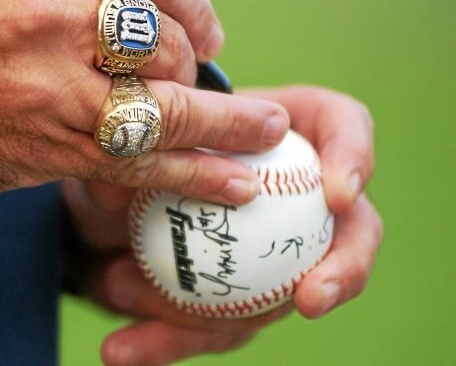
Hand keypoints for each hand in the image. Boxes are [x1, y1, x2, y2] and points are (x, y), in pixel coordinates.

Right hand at [0, 0, 288, 197]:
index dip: (194, 1)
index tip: (204, 28)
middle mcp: (47, 16)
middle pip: (164, 40)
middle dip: (200, 63)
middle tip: (216, 81)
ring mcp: (48, 86)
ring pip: (165, 105)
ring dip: (228, 123)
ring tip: (268, 134)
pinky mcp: (44, 148)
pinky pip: (138, 163)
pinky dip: (194, 174)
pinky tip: (233, 181)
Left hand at [62, 85, 382, 364]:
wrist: (115, 189)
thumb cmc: (139, 141)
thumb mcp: (129, 134)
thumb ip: (131, 146)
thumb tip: (125, 179)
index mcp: (285, 130)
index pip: (342, 125)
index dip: (354, 158)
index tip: (337, 197)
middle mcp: (296, 194)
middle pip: (352, 231)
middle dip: (344, 271)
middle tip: (311, 298)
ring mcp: (274, 254)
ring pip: (273, 298)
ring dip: (208, 315)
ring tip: (127, 296)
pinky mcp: (237, 297)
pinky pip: (213, 328)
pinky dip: (166, 340)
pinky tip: (121, 350)